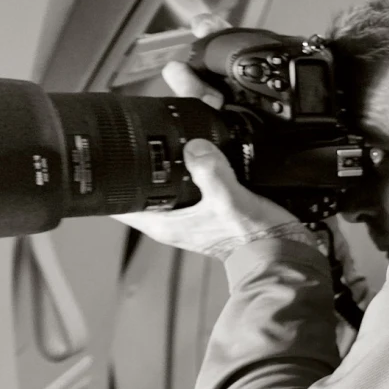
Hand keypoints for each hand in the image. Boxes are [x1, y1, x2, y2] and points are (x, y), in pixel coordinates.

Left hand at [113, 62, 310, 258]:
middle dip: (136, 162)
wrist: (283, 254)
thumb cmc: (255, 241)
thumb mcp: (231, 201)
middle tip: (134, 134)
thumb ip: (212, 173)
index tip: (104, 152)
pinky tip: (197, 153)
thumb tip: (196, 148)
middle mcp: (171, 221)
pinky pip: (187, 184)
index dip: (108, 177)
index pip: (118, 202)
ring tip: (163, 138)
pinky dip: (187, 168)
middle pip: (139, 187)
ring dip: (162, 164)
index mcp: (165, 223)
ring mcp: (187, 217)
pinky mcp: (205, 212)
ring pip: (162, 185)